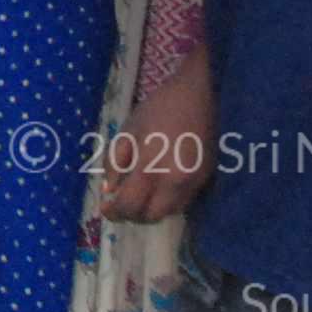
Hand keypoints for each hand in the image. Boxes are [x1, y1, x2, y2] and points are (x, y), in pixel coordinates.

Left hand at [101, 48, 213, 222]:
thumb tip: (110, 189)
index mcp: (151, 167)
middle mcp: (174, 182)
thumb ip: (115, 162)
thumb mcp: (128, 131)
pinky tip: (158, 188)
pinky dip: (167, 202)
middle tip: (121, 205)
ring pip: (169, 212)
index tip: (105, 208)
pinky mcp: (205, 179)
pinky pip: (183, 202)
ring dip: (151, 210)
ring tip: (139, 196)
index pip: (130, 205)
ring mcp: (193, 183)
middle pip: (151, 216)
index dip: (115, 212)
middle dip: (133, 215)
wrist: (198, 95)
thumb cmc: (158, 108)